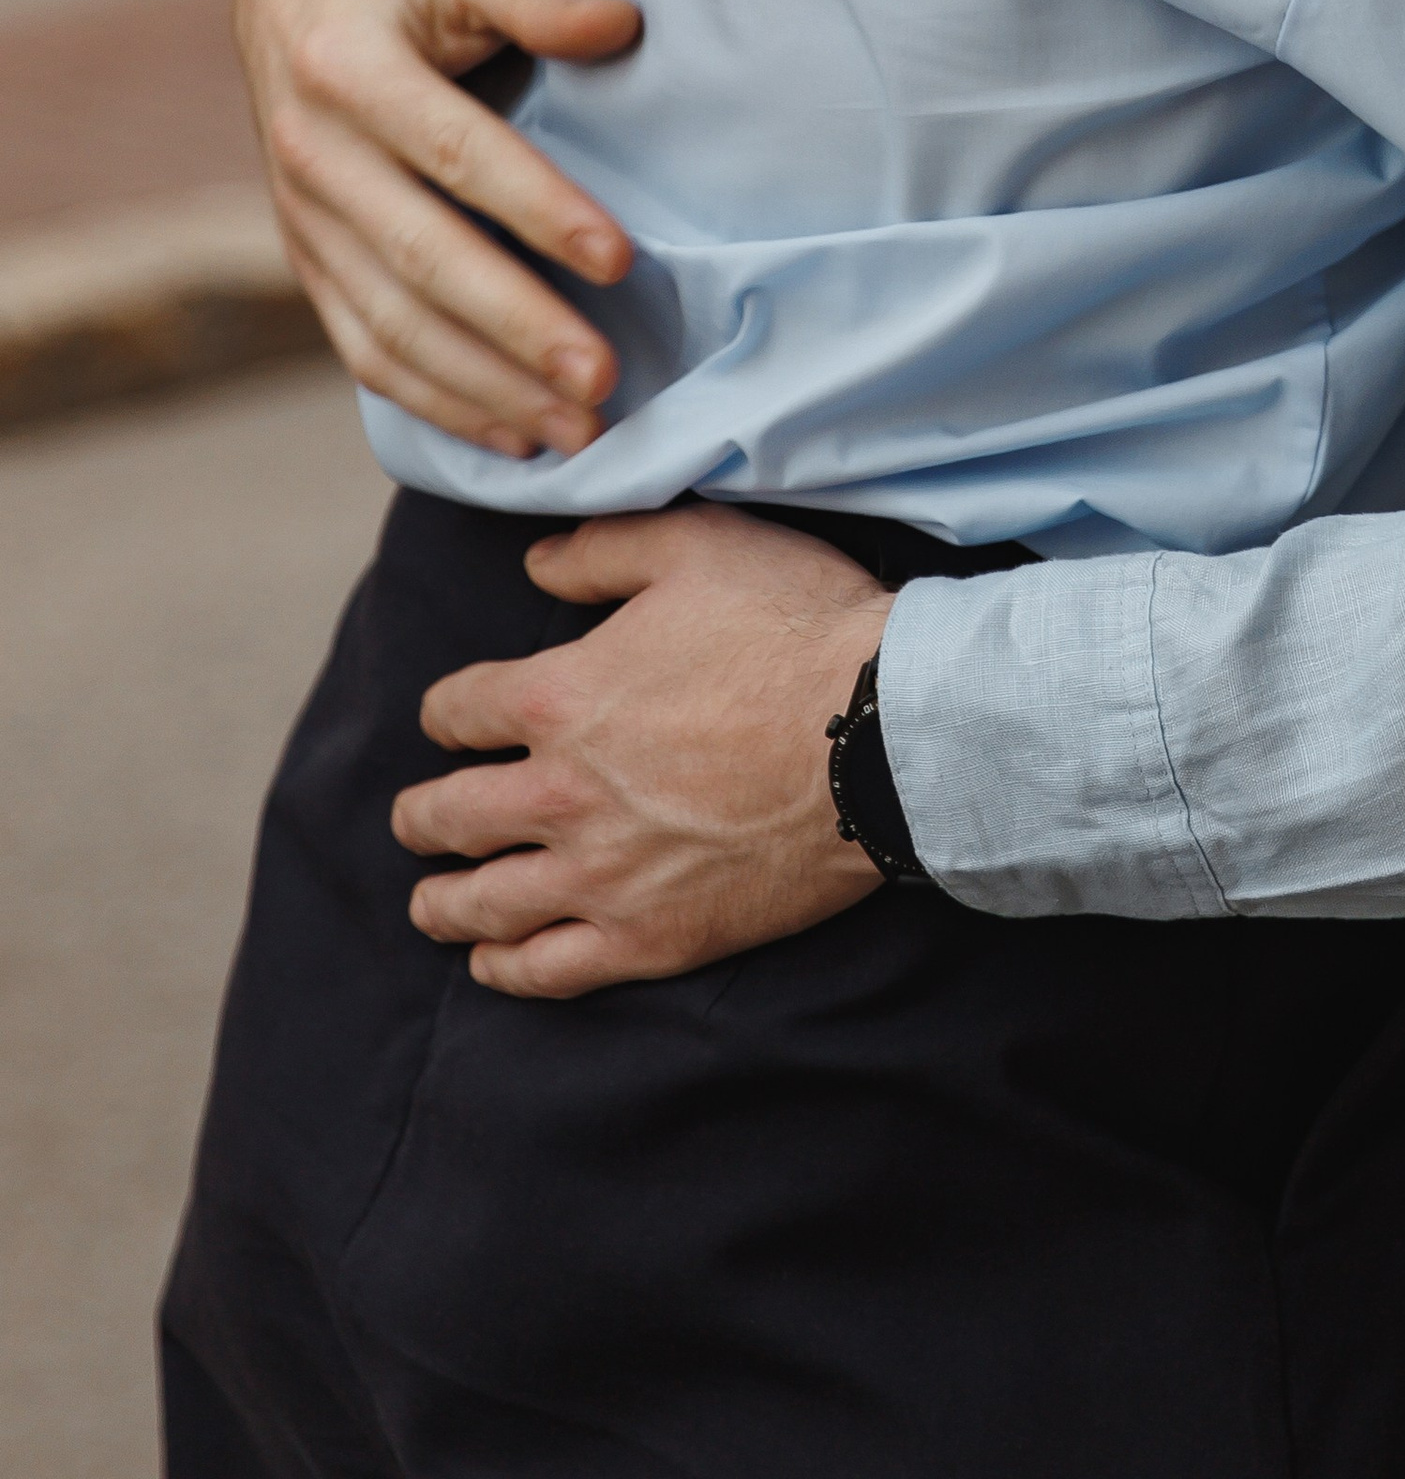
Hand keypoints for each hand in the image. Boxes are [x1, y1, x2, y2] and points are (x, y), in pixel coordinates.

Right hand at [238, 0, 642, 458]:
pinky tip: (512, 434)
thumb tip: (621, 26)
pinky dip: (437, 401)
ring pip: (391, 324)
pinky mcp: (311, 262)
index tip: (619, 259)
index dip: (536, 207)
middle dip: (514, 329)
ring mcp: (304, 219)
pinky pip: (366, 350)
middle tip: (603, 381)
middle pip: (421, 258)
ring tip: (577, 431)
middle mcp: (313, 152)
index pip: (453, 150)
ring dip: (484, 388)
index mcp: (350, 66)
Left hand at [392, 507, 895, 994]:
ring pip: (482, 903)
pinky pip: (548, 969)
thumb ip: (601, 551)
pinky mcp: (651, 937)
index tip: (450, 718)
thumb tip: (534, 565)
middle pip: (449, 815)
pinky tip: (493, 962)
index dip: (446, 710)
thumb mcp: (696, 546)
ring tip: (430, 901)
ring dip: (442, 901)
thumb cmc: (795, 629)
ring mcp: (601, 875)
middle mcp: (558, 793)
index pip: (459, 710)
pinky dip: (506, 967)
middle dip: (421, 814)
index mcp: (559, 695)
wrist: (880, 736)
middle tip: (414, 818)